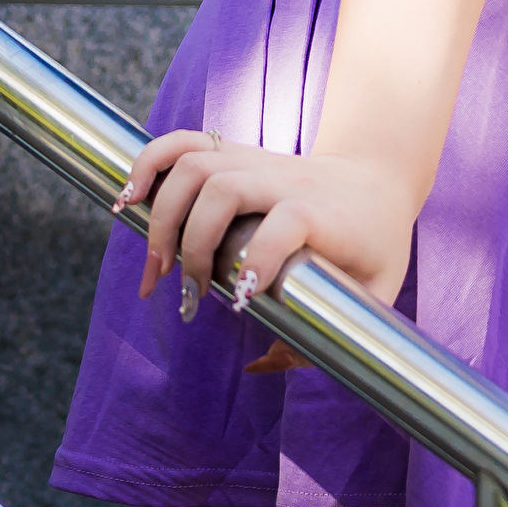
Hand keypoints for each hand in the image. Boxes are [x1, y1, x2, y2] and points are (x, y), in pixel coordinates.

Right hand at [115, 131, 416, 366]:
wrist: (379, 175)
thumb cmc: (377, 240)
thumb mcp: (378, 290)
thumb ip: (334, 336)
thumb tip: (261, 363)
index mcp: (322, 211)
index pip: (287, 221)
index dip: (259, 259)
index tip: (240, 302)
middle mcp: (285, 180)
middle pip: (224, 187)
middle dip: (193, 244)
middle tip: (191, 294)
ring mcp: (256, 162)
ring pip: (196, 163)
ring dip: (161, 213)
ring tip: (156, 266)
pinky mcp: (235, 155)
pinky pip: (184, 143)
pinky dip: (149, 162)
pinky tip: (128, 199)